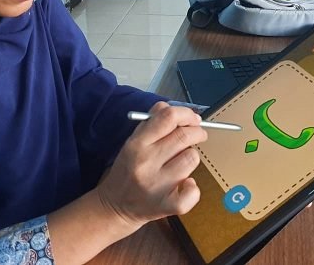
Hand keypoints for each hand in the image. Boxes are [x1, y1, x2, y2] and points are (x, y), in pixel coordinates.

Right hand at [96, 102, 207, 231]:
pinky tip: (183, 185)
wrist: (115, 207)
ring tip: (179, 163)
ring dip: (190, 157)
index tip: (192, 118)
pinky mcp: (168, 206)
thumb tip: (169, 107)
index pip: (168, 118)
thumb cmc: (128, 170)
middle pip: (184, 136)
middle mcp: (146, 163)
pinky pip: (194, 190)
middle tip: (197, 134)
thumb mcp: (132, 142)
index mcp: (136, 144)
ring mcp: (158, 186)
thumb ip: (151, 123)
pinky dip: (192, 187)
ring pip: (191, 159)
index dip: (186, 114)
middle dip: (197, 132)